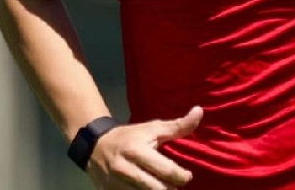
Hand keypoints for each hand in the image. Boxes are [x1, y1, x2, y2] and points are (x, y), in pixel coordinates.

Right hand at [87, 106, 203, 188]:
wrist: (95, 146)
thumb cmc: (130, 136)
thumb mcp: (152, 128)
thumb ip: (178, 125)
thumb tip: (200, 111)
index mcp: (137, 151)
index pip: (166, 170)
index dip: (181, 176)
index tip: (187, 176)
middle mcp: (125, 169)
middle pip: (156, 189)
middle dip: (171, 189)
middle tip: (176, 185)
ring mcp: (116, 185)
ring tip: (166, 187)